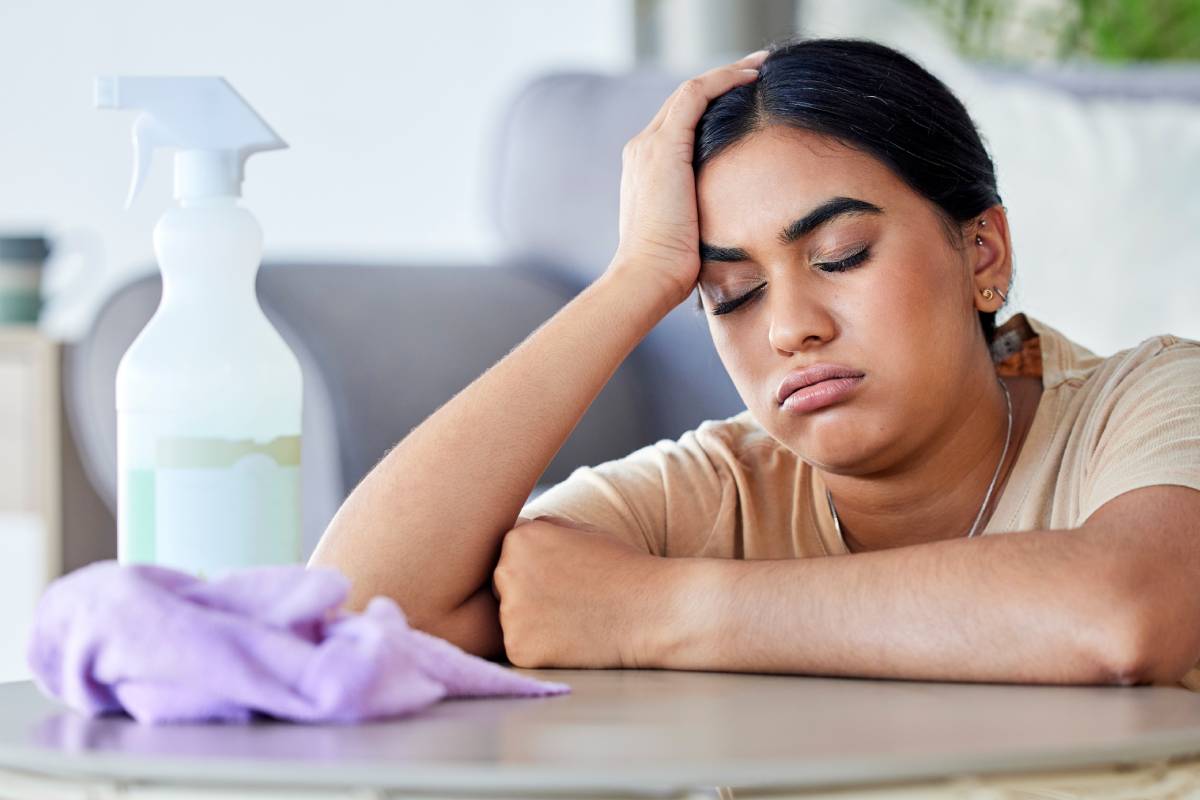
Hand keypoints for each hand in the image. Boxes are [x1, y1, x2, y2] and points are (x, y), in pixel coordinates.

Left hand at [492, 515, 669, 668]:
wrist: (652, 610)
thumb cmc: (621, 567)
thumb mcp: (580, 530)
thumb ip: (541, 529)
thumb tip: (515, 531)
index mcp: (518, 538)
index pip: (508, 552)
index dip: (536, 564)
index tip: (562, 573)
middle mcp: (506, 571)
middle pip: (502, 584)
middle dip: (527, 591)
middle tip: (569, 597)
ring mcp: (510, 613)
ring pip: (509, 616)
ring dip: (531, 620)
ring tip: (573, 616)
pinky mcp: (519, 648)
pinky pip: (519, 647)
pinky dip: (539, 647)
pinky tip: (571, 638)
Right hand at [607, 50, 766, 307]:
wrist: (646, 279)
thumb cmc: (671, 273)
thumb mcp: (691, 236)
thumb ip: (705, 218)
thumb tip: (739, 226)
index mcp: (646, 171)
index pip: (680, 125)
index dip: (713, 108)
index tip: (746, 103)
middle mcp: (643, 150)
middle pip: (684, 102)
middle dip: (722, 82)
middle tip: (759, 70)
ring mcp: (650, 146)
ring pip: (691, 92)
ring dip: (728, 73)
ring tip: (760, 65)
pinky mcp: (665, 146)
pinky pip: (696, 95)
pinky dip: (724, 80)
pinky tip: (753, 75)